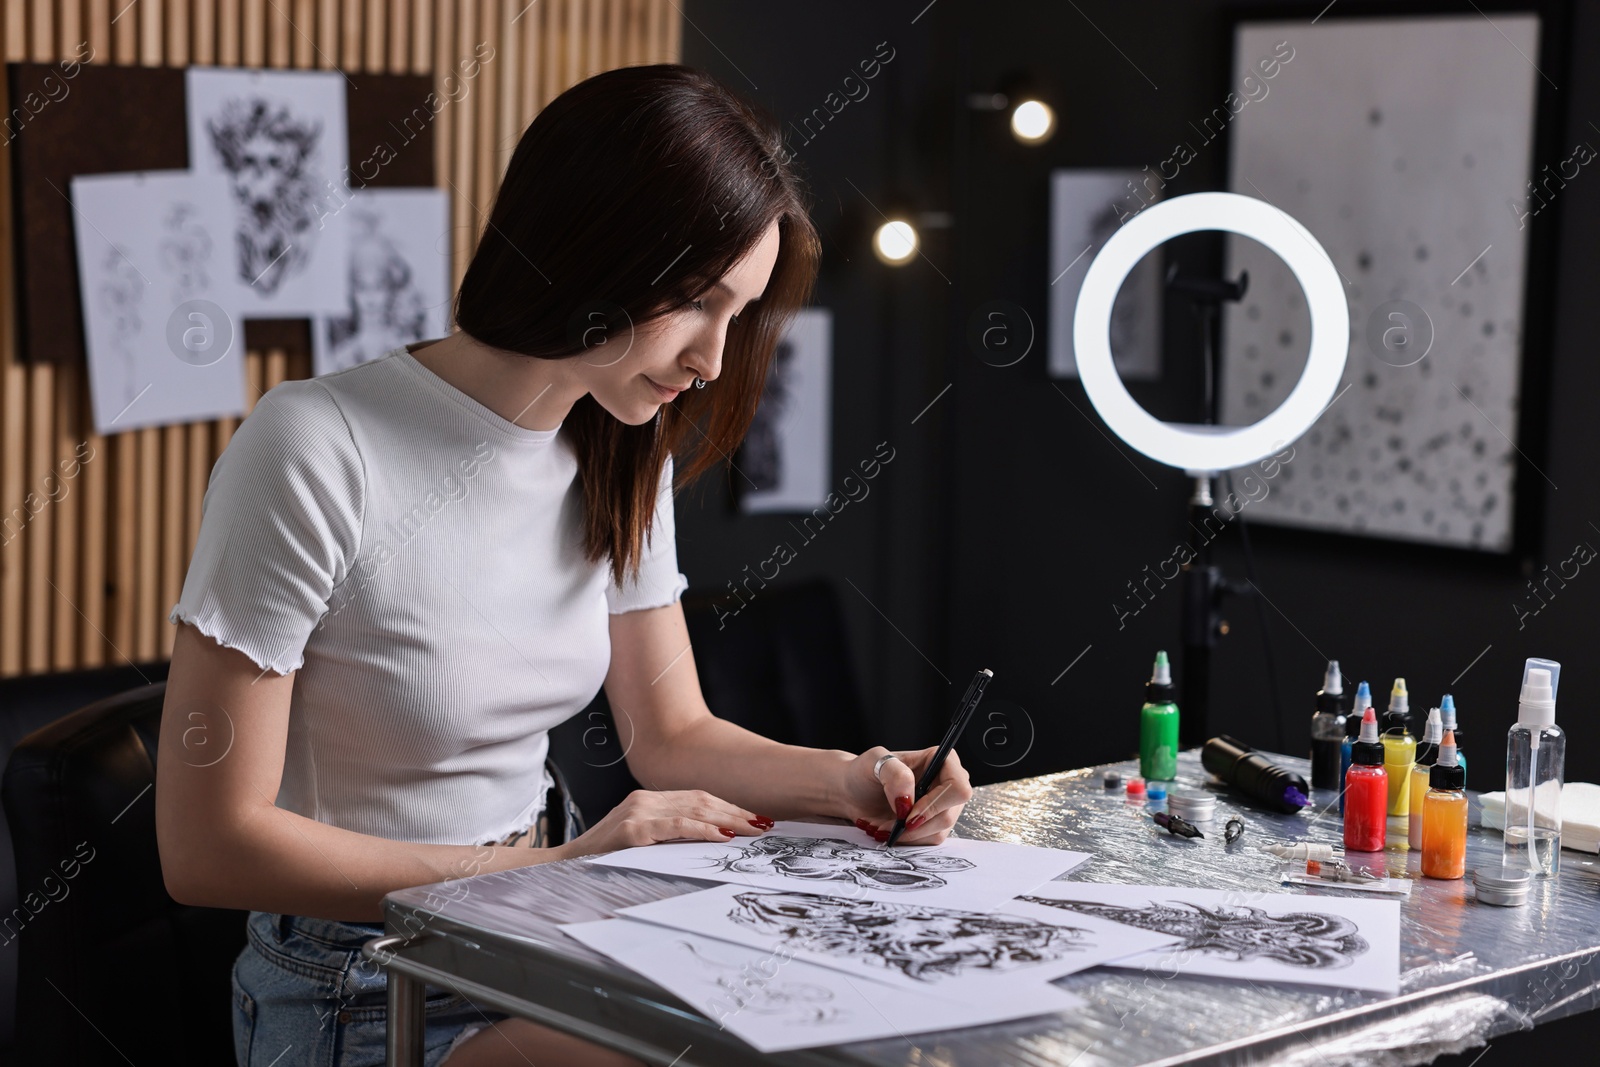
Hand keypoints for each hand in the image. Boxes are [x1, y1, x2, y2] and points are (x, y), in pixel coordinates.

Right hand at [552, 789, 774, 859]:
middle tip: (764, 824)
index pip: (697, 798)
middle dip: (736, 812)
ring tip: (753, 829)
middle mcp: (643, 800)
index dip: (728, 806)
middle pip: (701, 800)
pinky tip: (723, 836)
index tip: (754, 818)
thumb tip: (709, 844)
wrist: (560, 868)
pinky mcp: (632, 830)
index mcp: (647, 801)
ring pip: (694, 809)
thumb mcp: (639, 844)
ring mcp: (637, 812)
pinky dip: (703, 830)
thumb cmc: (601, 861)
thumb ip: (666, 837)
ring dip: (728, 819)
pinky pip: (676, 827)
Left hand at [837, 746, 972, 845]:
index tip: (908, 813)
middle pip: (949, 815)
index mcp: (942, 760)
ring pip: (939, 832)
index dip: (935, 804)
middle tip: (889, 824)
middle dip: (915, 825)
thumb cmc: (864, 771)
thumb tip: (909, 801)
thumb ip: (895, 775)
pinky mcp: (934, 824)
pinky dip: (907, 840)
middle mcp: (948, 783)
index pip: (958, 788)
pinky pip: (928, 842)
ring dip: (907, 835)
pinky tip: (889, 829)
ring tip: (883, 825)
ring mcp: (944, 806)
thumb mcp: (874, 762)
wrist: (853, 791)